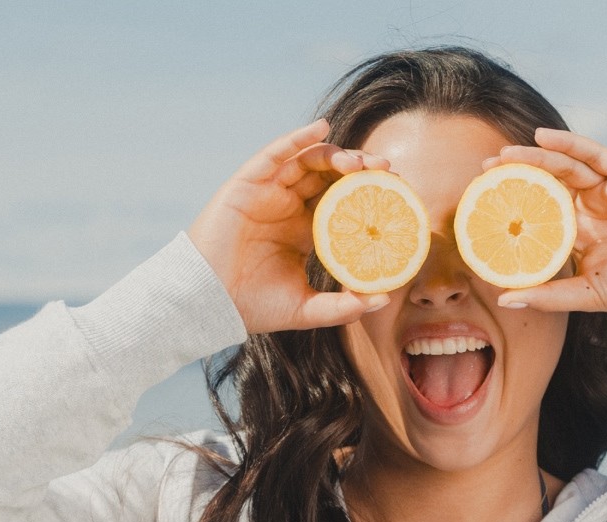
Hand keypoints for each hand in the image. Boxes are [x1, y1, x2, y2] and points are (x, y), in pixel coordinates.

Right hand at [187, 119, 391, 334]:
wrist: (207, 303)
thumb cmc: (252, 307)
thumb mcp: (306, 309)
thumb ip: (342, 306)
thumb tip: (382, 299)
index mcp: (304, 230)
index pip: (344, 202)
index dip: (370, 194)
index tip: (399, 196)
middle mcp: (288, 206)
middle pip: (331, 176)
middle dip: (362, 169)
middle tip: (389, 172)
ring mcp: (268, 192)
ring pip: (308, 161)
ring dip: (338, 154)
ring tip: (361, 162)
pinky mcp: (247, 183)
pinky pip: (275, 152)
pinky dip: (297, 137)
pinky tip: (321, 128)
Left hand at [484, 129, 606, 316]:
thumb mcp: (588, 294)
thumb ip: (549, 296)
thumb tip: (504, 300)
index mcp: (582, 235)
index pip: (541, 214)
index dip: (513, 206)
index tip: (481, 204)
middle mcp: (593, 208)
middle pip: (548, 184)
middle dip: (516, 175)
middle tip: (483, 171)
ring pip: (566, 167)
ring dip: (535, 158)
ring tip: (504, 155)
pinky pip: (595, 155)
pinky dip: (569, 144)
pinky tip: (542, 139)